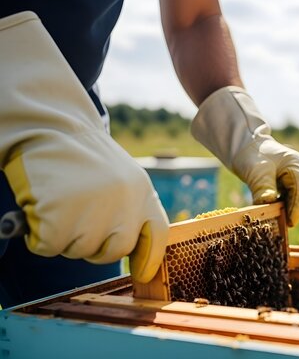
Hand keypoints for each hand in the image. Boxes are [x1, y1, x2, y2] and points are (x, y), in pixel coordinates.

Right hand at [0, 12, 168, 282]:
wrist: (46, 127)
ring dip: (62, 238)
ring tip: (57, 204)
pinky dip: (38, 236)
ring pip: (78, 250)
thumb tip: (128, 251)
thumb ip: (128, 207)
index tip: (143, 274)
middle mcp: (125, 200)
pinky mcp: (61, 212)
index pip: (157, 233)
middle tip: (73, 223)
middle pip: (114, 251)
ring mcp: (94, 207)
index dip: (150, 258)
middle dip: (92, 247)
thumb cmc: (79, 156)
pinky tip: (39, 209)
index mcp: (141, 190)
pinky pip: (49, 246)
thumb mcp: (118, 176)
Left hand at [191, 87, 298, 225]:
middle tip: (285, 224)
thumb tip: (268, 204)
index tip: (289, 222)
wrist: (246, 147)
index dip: (297, 207)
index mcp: (296, 163)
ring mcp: (298, 174)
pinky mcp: (292, 181)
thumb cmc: (251, 156)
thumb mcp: (255, 171)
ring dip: (293, 208)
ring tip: (281, 219)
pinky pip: (295, 196)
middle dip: (297, 209)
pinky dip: (288, 205)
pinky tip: (278, 211)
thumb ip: (262, 187)